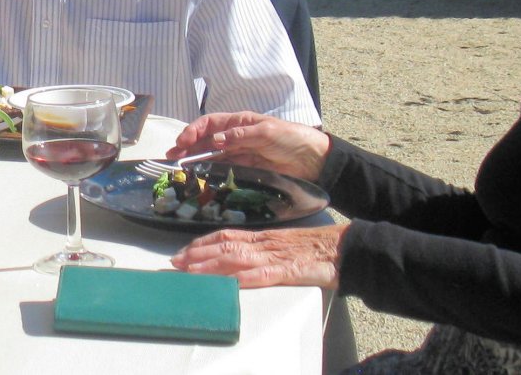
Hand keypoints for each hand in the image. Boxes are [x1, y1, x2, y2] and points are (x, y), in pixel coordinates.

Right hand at [167, 112, 328, 182]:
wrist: (312, 159)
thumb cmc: (291, 137)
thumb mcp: (267, 132)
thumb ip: (240, 136)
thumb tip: (215, 141)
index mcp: (240, 122)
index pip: (210, 123)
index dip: (193, 131)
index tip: (182, 142)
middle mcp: (236, 136)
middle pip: (207, 140)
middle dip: (188, 146)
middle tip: (172, 157)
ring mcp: (240, 153)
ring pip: (212, 155)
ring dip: (196, 160)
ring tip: (180, 168)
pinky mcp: (246, 169)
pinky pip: (224, 169)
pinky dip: (210, 172)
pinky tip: (201, 176)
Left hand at [172, 224, 345, 289]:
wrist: (344, 248)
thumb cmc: (316, 248)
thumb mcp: (284, 245)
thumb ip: (263, 250)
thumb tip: (239, 260)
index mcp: (263, 237)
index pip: (227, 236)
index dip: (202, 243)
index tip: (183, 250)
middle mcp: (265, 244)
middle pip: (225, 246)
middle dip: (198, 254)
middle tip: (176, 262)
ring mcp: (276, 256)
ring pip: (238, 258)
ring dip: (212, 265)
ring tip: (192, 271)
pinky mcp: (291, 271)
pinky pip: (266, 274)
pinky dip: (247, 278)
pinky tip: (232, 283)